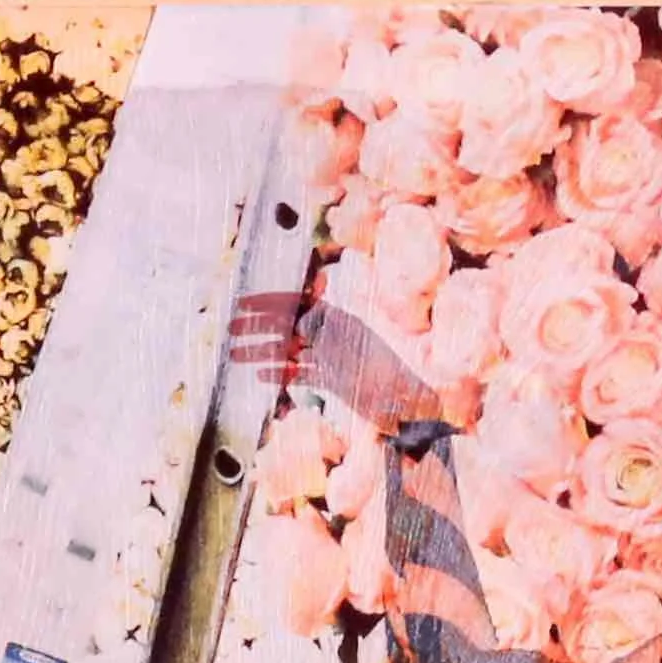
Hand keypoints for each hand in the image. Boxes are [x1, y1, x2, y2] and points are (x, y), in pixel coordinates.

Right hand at [228, 293, 442, 431]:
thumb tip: (343, 263)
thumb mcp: (392, 323)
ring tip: (235, 355)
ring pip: (293, 350)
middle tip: (231, 328)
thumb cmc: (415, 361)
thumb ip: (362, 297)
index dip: (271, 303)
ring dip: (263, 352)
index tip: (245, 304)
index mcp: (347, 313)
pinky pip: (304, 373)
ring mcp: (337, 355)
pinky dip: (283, 374)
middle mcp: (339, 332)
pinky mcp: (340, 379)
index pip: (301, 303)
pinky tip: (262, 377)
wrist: (430, 398)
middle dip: (260, 326)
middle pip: (291, 324)